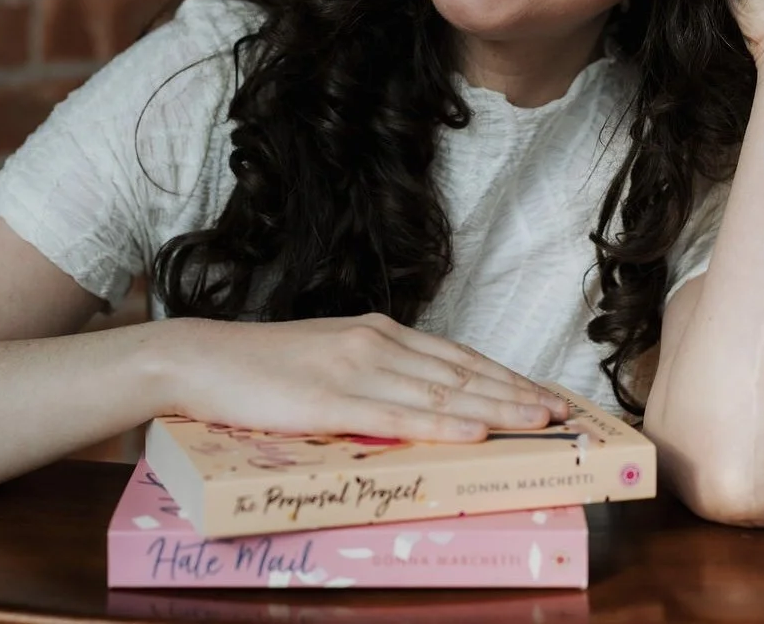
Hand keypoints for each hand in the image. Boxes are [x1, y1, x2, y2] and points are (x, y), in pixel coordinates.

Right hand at [165, 312, 567, 440]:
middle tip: (561, 410)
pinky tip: (474, 433)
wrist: (203, 360)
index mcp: (376, 331)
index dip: (503, 375)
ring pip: (440, 393)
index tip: (541, 391)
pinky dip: (442, 426)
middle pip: (460, 372)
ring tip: (538, 422)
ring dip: (495, 409)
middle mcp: (375, 342)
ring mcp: (354, 369)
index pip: (456, 356)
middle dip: (514, 393)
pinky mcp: (330, 400)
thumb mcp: (328, 358)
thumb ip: (373, 374)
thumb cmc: (263, 366)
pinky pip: (396, 415)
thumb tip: (417, 403)